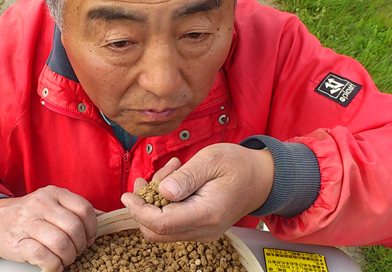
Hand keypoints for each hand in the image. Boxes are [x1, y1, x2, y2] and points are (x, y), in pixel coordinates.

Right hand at [0, 185, 98, 271]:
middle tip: (77, 251)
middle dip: (81, 245)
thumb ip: (75, 209)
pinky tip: (53, 265)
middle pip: (75, 228)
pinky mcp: (18, 242)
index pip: (84, 209)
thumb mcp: (52, 204)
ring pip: (61, 243)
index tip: (89, 237)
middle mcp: (41, 204)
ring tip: (65, 259)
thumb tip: (104, 217)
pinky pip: (44, 256)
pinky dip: (54, 265)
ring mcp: (28, 223)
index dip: (92, 228)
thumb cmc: (29, 214)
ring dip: (69, 257)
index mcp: (53, 193)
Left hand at [121, 143, 273, 242]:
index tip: (128, 194)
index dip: (139, 210)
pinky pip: (173, 222)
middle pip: (156, 232)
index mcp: (206, 214)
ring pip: (162, 227)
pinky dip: (166, 202)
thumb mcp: (211, 160)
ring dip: (155, 201)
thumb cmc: (239, 164)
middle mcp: (204, 229)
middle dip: (142, 206)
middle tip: (143, 180)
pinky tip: (174, 179)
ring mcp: (202, 231)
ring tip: (170, 170)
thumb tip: (162, 192)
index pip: (161, 224)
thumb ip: (186, 177)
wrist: (263, 177)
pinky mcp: (200, 227)